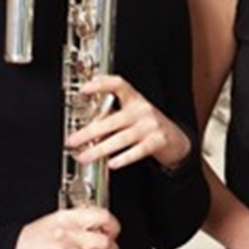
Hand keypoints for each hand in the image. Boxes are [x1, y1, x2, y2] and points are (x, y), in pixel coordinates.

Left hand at [66, 75, 191, 169]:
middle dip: (89, 131)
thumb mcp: (132, 114)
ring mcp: (150, 126)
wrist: (175, 140)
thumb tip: (83, 127)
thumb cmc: (147, 125)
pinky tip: (112, 163)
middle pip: (113, 119)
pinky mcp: (157, 142)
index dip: (101, 84)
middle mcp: (142, 110)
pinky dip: (123, 158)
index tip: (84, 89)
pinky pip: (138, 151)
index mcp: (134, 99)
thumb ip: (110, 116)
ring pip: (121, 138)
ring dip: (100, 149)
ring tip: (84, 157)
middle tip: (73, 141)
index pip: (119, 85)